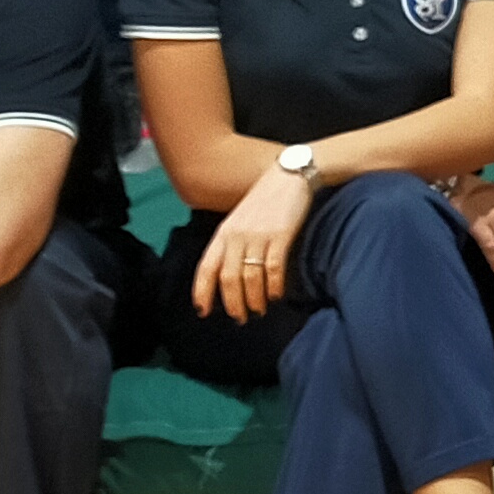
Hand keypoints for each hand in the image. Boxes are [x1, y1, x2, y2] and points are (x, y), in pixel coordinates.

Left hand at [195, 163, 312, 322]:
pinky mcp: (281, 235)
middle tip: (239, 319)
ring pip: (250, 277)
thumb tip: (229, 274)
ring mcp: (258, 236)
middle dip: (233, 303)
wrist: (290, 175)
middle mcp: (237, 236)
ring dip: (254, 299)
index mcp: (223, 233)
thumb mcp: (240, 219)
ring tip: (259, 311)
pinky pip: (274, 269)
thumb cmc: (265, 199)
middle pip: (228, 278)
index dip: (202, 292)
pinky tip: (276, 295)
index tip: (203, 312)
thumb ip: (232, 243)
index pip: (206, 267)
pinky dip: (274, 286)